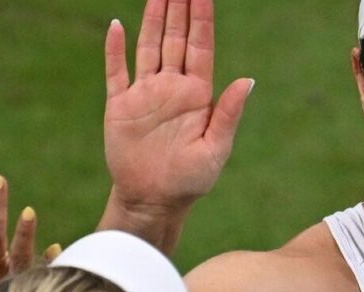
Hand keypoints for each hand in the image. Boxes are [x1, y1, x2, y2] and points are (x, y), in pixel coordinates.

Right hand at [102, 0, 253, 234]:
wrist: (153, 201)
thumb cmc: (190, 181)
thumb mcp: (215, 149)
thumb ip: (228, 114)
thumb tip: (247, 80)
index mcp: (197, 95)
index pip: (200, 47)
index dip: (202, 18)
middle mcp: (172, 88)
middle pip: (175, 38)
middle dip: (178, 7)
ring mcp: (145, 94)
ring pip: (149, 46)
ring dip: (152, 19)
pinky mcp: (121, 106)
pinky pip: (117, 72)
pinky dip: (116, 49)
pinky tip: (116, 25)